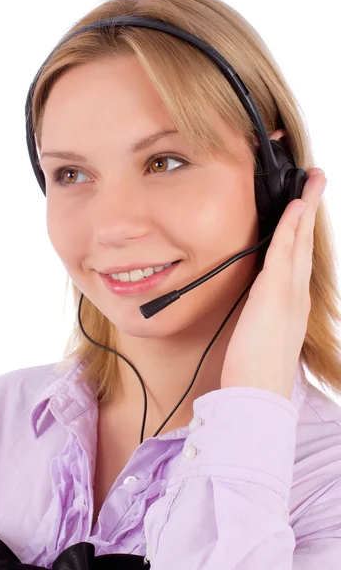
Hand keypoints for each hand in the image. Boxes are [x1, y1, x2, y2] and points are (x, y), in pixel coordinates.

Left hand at [220, 167, 326, 400]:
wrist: (258, 391)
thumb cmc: (256, 368)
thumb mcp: (262, 335)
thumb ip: (264, 313)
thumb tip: (258, 300)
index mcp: (294, 303)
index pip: (299, 259)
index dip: (303, 231)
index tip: (304, 209)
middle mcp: (297, 294)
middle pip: (306, 244)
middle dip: (311, 210)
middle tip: (317, 182)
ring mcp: (289, 293)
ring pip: (299, 243)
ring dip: (304, 210)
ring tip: (310, 184)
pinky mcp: (274, 294)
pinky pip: (283, 253)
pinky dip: (290, 229)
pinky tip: (294, 209)